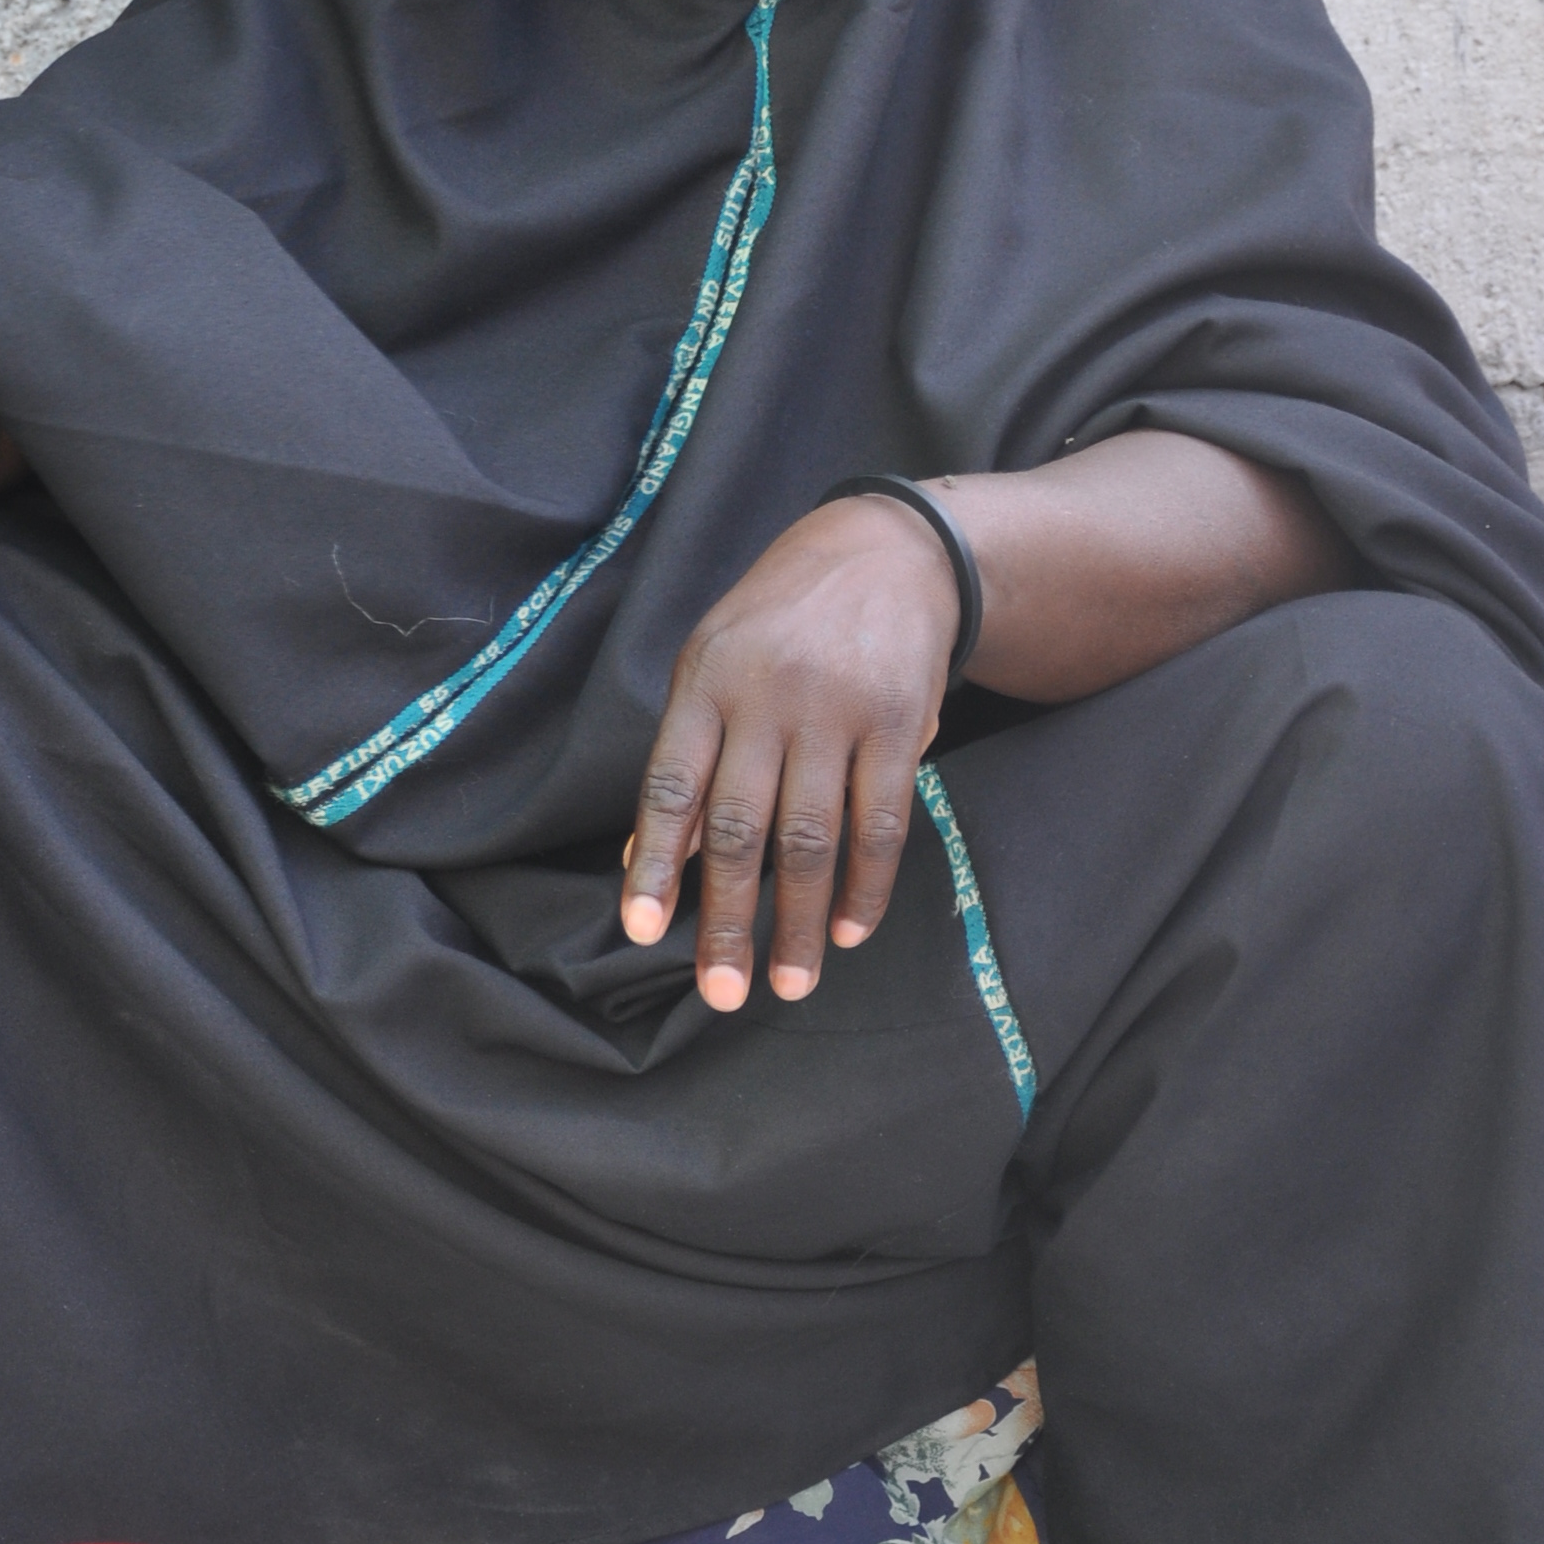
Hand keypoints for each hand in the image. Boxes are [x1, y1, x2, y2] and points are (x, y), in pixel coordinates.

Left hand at [620, 494, 960, 1010]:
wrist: (887, 551)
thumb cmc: (779, 621)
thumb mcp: (712, 661)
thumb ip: (684, 756)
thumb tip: (646, 856)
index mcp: (706, 683)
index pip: (672, 787)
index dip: (657, 864)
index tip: (644, 932)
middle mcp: (767, 697)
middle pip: (742, 828)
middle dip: (729, 920)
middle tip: (721, 993)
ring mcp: (837, 711)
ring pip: (813, 838)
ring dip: (798, 921)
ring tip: (788, 984)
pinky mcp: (899, 722)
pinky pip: (882, 822)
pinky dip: (865, 886)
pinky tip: (847, 930)